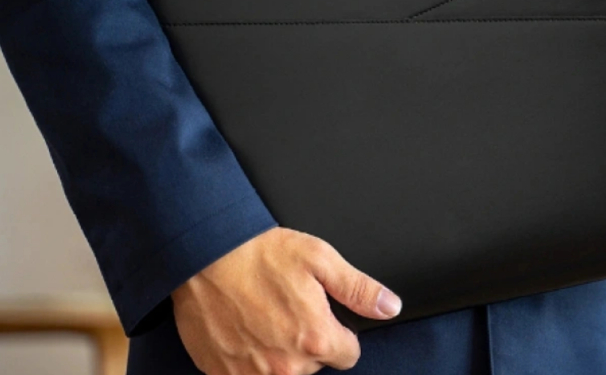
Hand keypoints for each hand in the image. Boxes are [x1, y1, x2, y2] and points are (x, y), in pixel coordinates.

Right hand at [171, 227, 401, 374]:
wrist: (204, 254)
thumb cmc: (259, 253)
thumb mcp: (320, 259)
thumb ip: (359, 289)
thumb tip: (390, 306)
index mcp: (315, 338)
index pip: (348, 355)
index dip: (340, 334)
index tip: (324, 318)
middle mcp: (286, 365)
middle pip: (314, 366)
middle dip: (308, 342)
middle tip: (287, 309)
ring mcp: (251, 374)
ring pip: (283, 374)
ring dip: (279, 354)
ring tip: (264, 318)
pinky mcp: (223, 374)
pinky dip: (249, 361)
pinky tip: (244, 332)